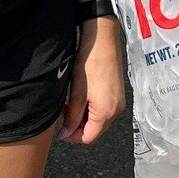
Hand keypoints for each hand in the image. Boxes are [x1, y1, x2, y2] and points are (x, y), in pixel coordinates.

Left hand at [59, 19, 125, 144]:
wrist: (102, 39)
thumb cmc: (89, 63)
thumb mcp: (76, 93)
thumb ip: (72, 117)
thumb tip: (66, 133)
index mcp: (107, 113)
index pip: (89, 138)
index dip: (72, 137)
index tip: (60, 129)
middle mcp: (116, 110)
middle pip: (95, 129)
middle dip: (78, 126)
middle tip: (63, 114)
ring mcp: (118, 101)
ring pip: (99, 119)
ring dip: (83, 116)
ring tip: (70, 104)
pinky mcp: (117, 92)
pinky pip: (104, 109)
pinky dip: (91, 108)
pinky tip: (81, 97)